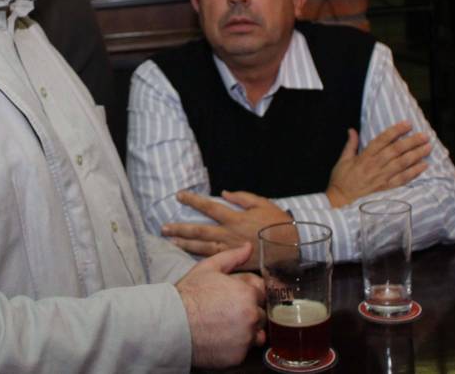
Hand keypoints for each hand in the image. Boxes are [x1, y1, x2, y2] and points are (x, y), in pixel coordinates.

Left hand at [162, 190, 292, 268]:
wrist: (291, 247)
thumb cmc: (277, 222)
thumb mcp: (262, 203)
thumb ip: (242, 197)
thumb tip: (223, 193)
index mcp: (235, 218)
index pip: (208, 207)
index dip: (192, 200)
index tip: (179, 196)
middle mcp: (229, 234)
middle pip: (199, 231)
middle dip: (180, 229)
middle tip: (164, 228)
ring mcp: (231, 249)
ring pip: (203, 247)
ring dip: (185, 244)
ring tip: (171, 242)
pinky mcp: (236, 262)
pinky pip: (214, 259)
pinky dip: (200, 257)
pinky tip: (189, 255)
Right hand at [176, 243, 265, 368]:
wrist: (171, 323)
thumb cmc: (189, 295)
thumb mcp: (208, 268)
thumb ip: (232, 257)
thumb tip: (248, 246)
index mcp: (247, 293)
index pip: (261, 293)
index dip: (246, 293)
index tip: (232, 298)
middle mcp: (251, 315)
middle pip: (260, 314)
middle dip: (248, 312)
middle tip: (226, 312)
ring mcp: (246, 337)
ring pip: (256, 334)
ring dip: (246, 331)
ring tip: (224, 327)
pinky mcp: (238, 356)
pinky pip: (244, 350)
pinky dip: (235, 346)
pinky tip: (220, 338)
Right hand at [325, 122, 431, 207]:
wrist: (341, 200)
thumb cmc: (341, 179)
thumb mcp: (342, 159)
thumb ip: (350, 144)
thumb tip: (352, 130)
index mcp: (364, 157)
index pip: (382, 140)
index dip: (395, 131)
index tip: (407, 124)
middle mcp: (375, 166)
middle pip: (396, 151)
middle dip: (411, 142)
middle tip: (424, 135)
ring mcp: (382, 177)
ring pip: (402, 164)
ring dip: (416, 155)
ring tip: (428, 147)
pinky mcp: (386, 188)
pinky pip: (402, 179)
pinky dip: (414, 172)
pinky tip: (424, 166)